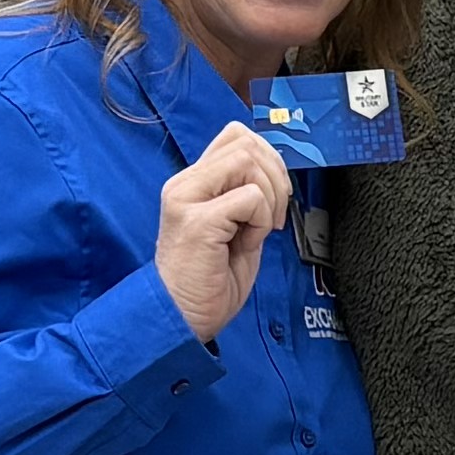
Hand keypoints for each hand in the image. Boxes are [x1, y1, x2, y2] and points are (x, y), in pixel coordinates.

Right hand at [155, 124, 290, 340]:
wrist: (179, 319)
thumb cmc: (208, 282)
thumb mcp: (234, 228)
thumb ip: (246, 196)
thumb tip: (275, 173)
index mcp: (193, 182)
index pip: (235, 136)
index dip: (267, 158)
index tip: (274, 196)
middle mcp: (185, 184)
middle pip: (245, 142)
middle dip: (275, 176)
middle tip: (275, 216)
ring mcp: (188, 199)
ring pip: (248, 161)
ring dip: (269, 198)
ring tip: (257, 232)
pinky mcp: (199, 221)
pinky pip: (250, 197)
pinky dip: (262, 220)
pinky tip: (247, 243)